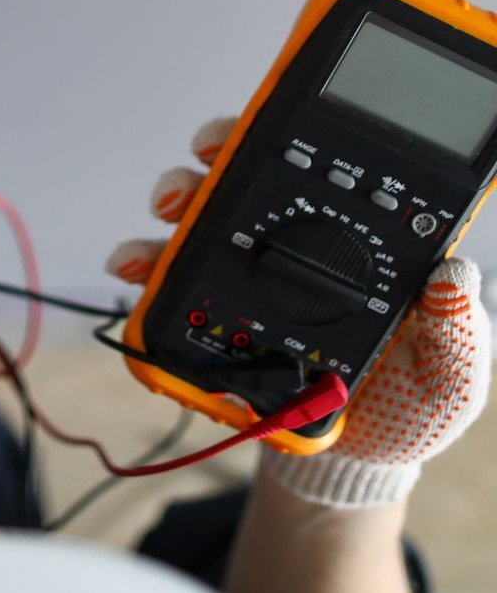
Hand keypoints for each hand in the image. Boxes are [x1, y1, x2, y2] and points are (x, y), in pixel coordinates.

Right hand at [107, 117, 491, 505]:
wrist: (353, 465)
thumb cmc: (409, 408)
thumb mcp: (451, 374)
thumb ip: (459, 329)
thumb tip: (454, 272)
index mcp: (359, 243)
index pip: (325, 170)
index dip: (290, 137)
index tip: (264, 128)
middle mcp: (299, 243)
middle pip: (251, 175)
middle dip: (216, 155)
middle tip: (201, 164)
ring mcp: (253, 274)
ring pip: (204, 215)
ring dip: (176, 201)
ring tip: (164, 216)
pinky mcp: (217, 311)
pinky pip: (174, 280)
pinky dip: (146, 266)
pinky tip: (133, 269)